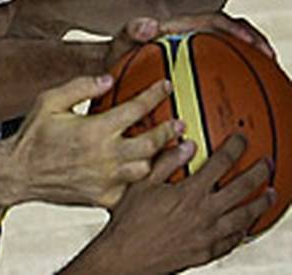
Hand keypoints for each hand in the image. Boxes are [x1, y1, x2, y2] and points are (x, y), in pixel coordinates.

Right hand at [10, 75, 180, 207]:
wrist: (18, 174)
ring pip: (147, 169)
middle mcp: (106, 156)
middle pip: (152, 142)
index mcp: (95, 130)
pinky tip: (145, 171)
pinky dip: (139, 179)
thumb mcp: (49, 102)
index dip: (154, 95)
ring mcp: (107, 180)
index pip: (136, 109)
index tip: (165, 87)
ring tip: (173, 149)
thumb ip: (79, 87)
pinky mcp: (105, 198)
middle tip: (180, 123)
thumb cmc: (32, 137)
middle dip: (169, 130)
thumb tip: (108, 79)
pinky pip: (132, 188)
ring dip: (161, 157)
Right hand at [64, 135, 274, 274]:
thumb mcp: (141, 185)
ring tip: (269, 194)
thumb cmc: (129, 222)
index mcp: (189, 193)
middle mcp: (205, 212)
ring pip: (245, 215)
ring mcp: (209, 234)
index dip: (235, 148)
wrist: (127, 256)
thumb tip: (185, 146)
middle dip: (259, 172)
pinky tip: (247, 225)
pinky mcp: (208, 252)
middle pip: (242, 188)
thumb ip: (165, 163)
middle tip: (267, 164)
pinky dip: (244, 230)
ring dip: (261, 202)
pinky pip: (234, 240)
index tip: (241, 140)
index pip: (221, 163)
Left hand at [106, 14, 275, 70]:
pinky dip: (234, 74)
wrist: (108, 68)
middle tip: (270, 57)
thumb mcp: (118, 44)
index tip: (250, 41)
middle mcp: (189, 35)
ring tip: (268, 71)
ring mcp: (192, 49)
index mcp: (177, 26)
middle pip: (229, 31)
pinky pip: (218, 68)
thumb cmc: (114, 56)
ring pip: (229, 48)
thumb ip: (130, 32)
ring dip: (249, 56)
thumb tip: (149, 25)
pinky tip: (246, 95)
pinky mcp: (192, 64)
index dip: (234, 28)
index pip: (213, 20)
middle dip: (253, 40)